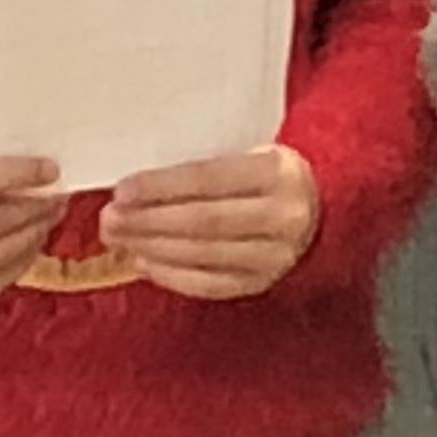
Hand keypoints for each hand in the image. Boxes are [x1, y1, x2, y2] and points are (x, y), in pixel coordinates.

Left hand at [100, 143, 320, 300]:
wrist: (327, 207)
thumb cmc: (272, 173)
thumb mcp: (254, 152)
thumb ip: (209, 164)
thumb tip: (139, 184)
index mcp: (278, 173)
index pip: (209, 179)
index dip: (161, 186)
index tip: (123, 190)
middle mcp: (282, 216)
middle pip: (201, 221)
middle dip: (147, 221)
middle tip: (109, 218)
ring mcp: (275, 255)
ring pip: (202, 255)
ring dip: (152, 247)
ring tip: (118, 237)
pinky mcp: (264, 282)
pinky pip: (210, 284)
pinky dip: (171, 275)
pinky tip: (144, 261)